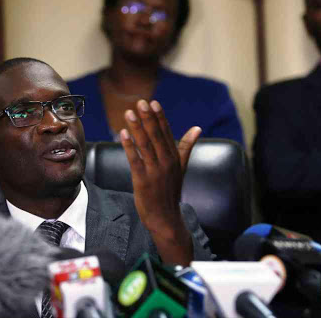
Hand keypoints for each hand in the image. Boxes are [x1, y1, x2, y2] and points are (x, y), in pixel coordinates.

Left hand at [119, 100, 200, 263]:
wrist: (165, 218)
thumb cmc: (171, 191)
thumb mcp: (181, 167)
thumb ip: (187, 146)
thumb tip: (197, 128)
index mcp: (175, 158)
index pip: (167, 133)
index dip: (160, 117)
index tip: (154, 102)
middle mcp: (166, 162)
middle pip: (156, 136)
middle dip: (148, 118)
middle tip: (141, 102)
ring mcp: (155, 171)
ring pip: (145, 145)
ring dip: (137, 128)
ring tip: (129, 113)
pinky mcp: (143, 180)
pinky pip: (135, 160)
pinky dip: (129, 146)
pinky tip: (123, 134)